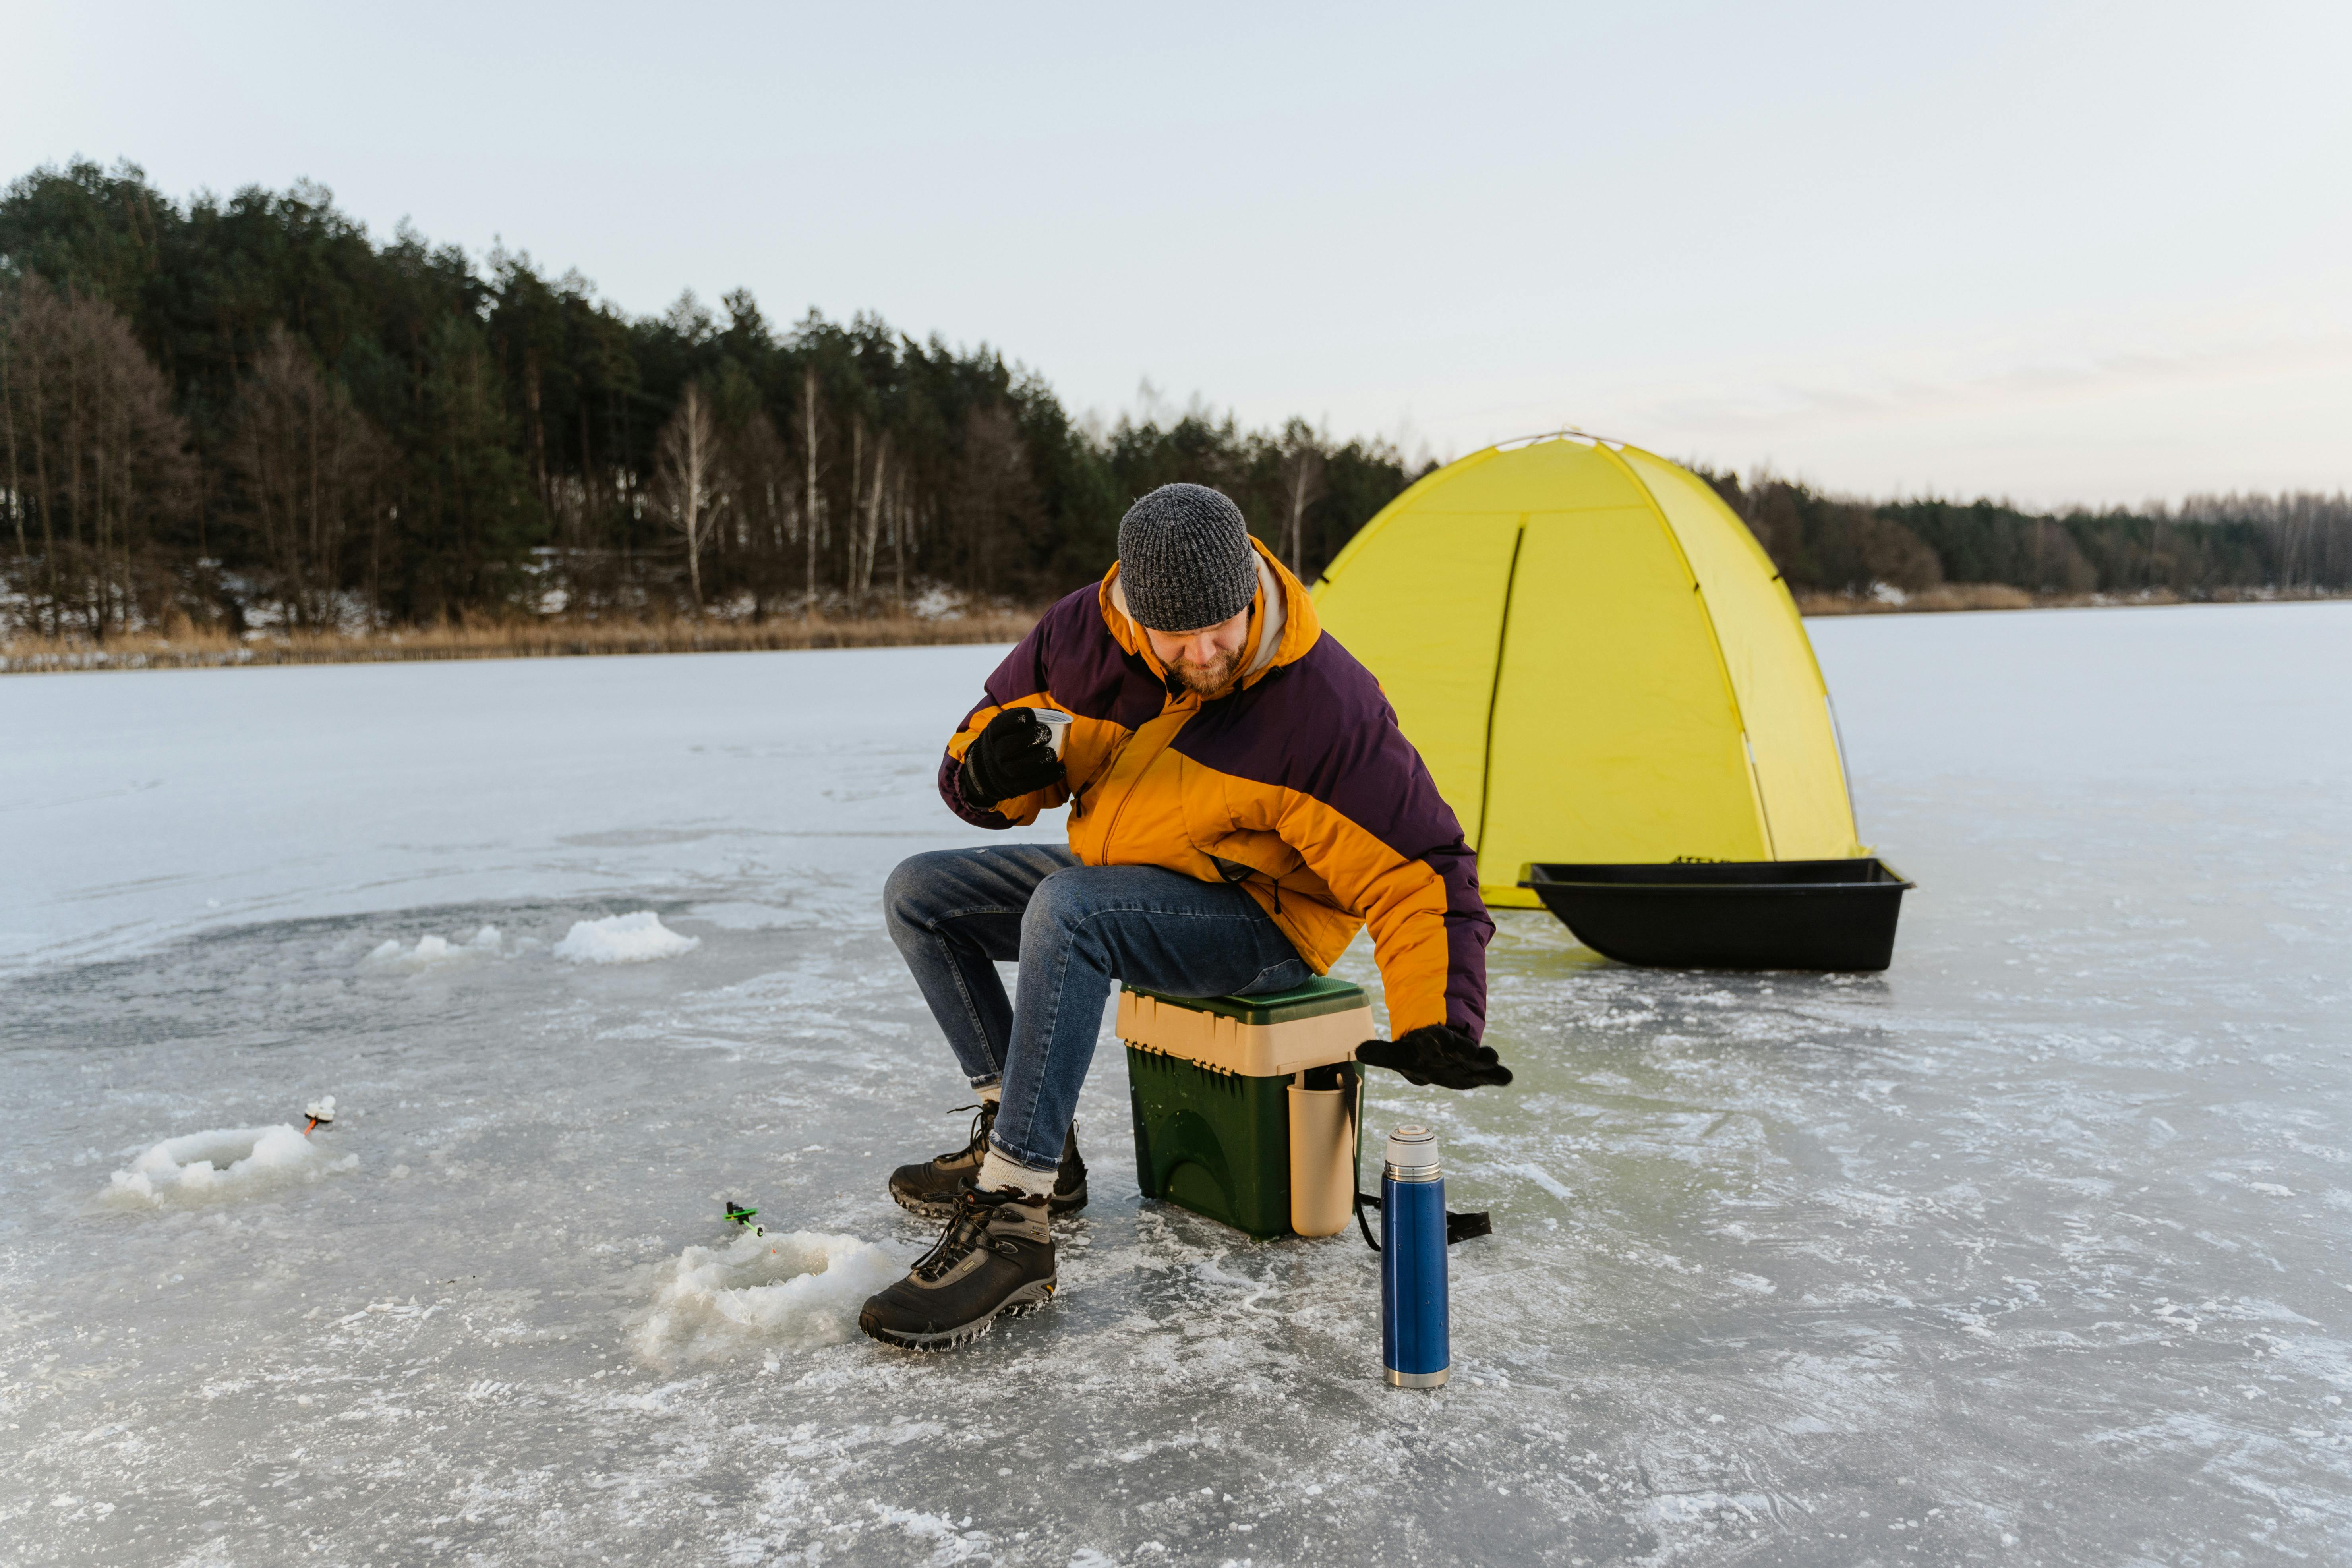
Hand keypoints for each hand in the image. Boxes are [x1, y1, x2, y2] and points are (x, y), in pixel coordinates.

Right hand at [959, 707, 1065, 807]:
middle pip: (1007, 746)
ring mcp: (1002, 771)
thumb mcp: (1009, 726)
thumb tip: (1058, 714)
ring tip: (1053, 753)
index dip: (1017, 718)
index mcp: (993, 733)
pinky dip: (1047, 778)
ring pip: (1017, 768)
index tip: (1031, 715)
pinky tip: (1061, 769)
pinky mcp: (1012, 787)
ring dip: (1038, 760)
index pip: (1000, 724)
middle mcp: (994, 753)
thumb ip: (1029, 719)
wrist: (988, 769)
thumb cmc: (1008, 740)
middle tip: (1047, 733)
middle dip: (1030, 737)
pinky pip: (1029, 784)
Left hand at [1356, 1024, 1512, 1089]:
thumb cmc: (1420, 1054)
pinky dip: (1499, 1076)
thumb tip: (1358, 1050)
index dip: (1435, 1038)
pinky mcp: (1479, 1072)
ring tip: (1493, 1058)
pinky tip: (1507, 1077)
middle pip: (1458, 1048)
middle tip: (1469, 1048)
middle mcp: (1452, 1049)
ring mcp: (1469, 1059)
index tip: (1438, 1034)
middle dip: (1463, 1049)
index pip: (1433, 1038)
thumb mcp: (1400, 1054)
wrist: (1443, 1052)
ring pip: (1478, 1057)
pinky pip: (1491, 1074)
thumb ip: (1382, 1053)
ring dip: (1484, 1058)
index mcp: (1432, 1042)